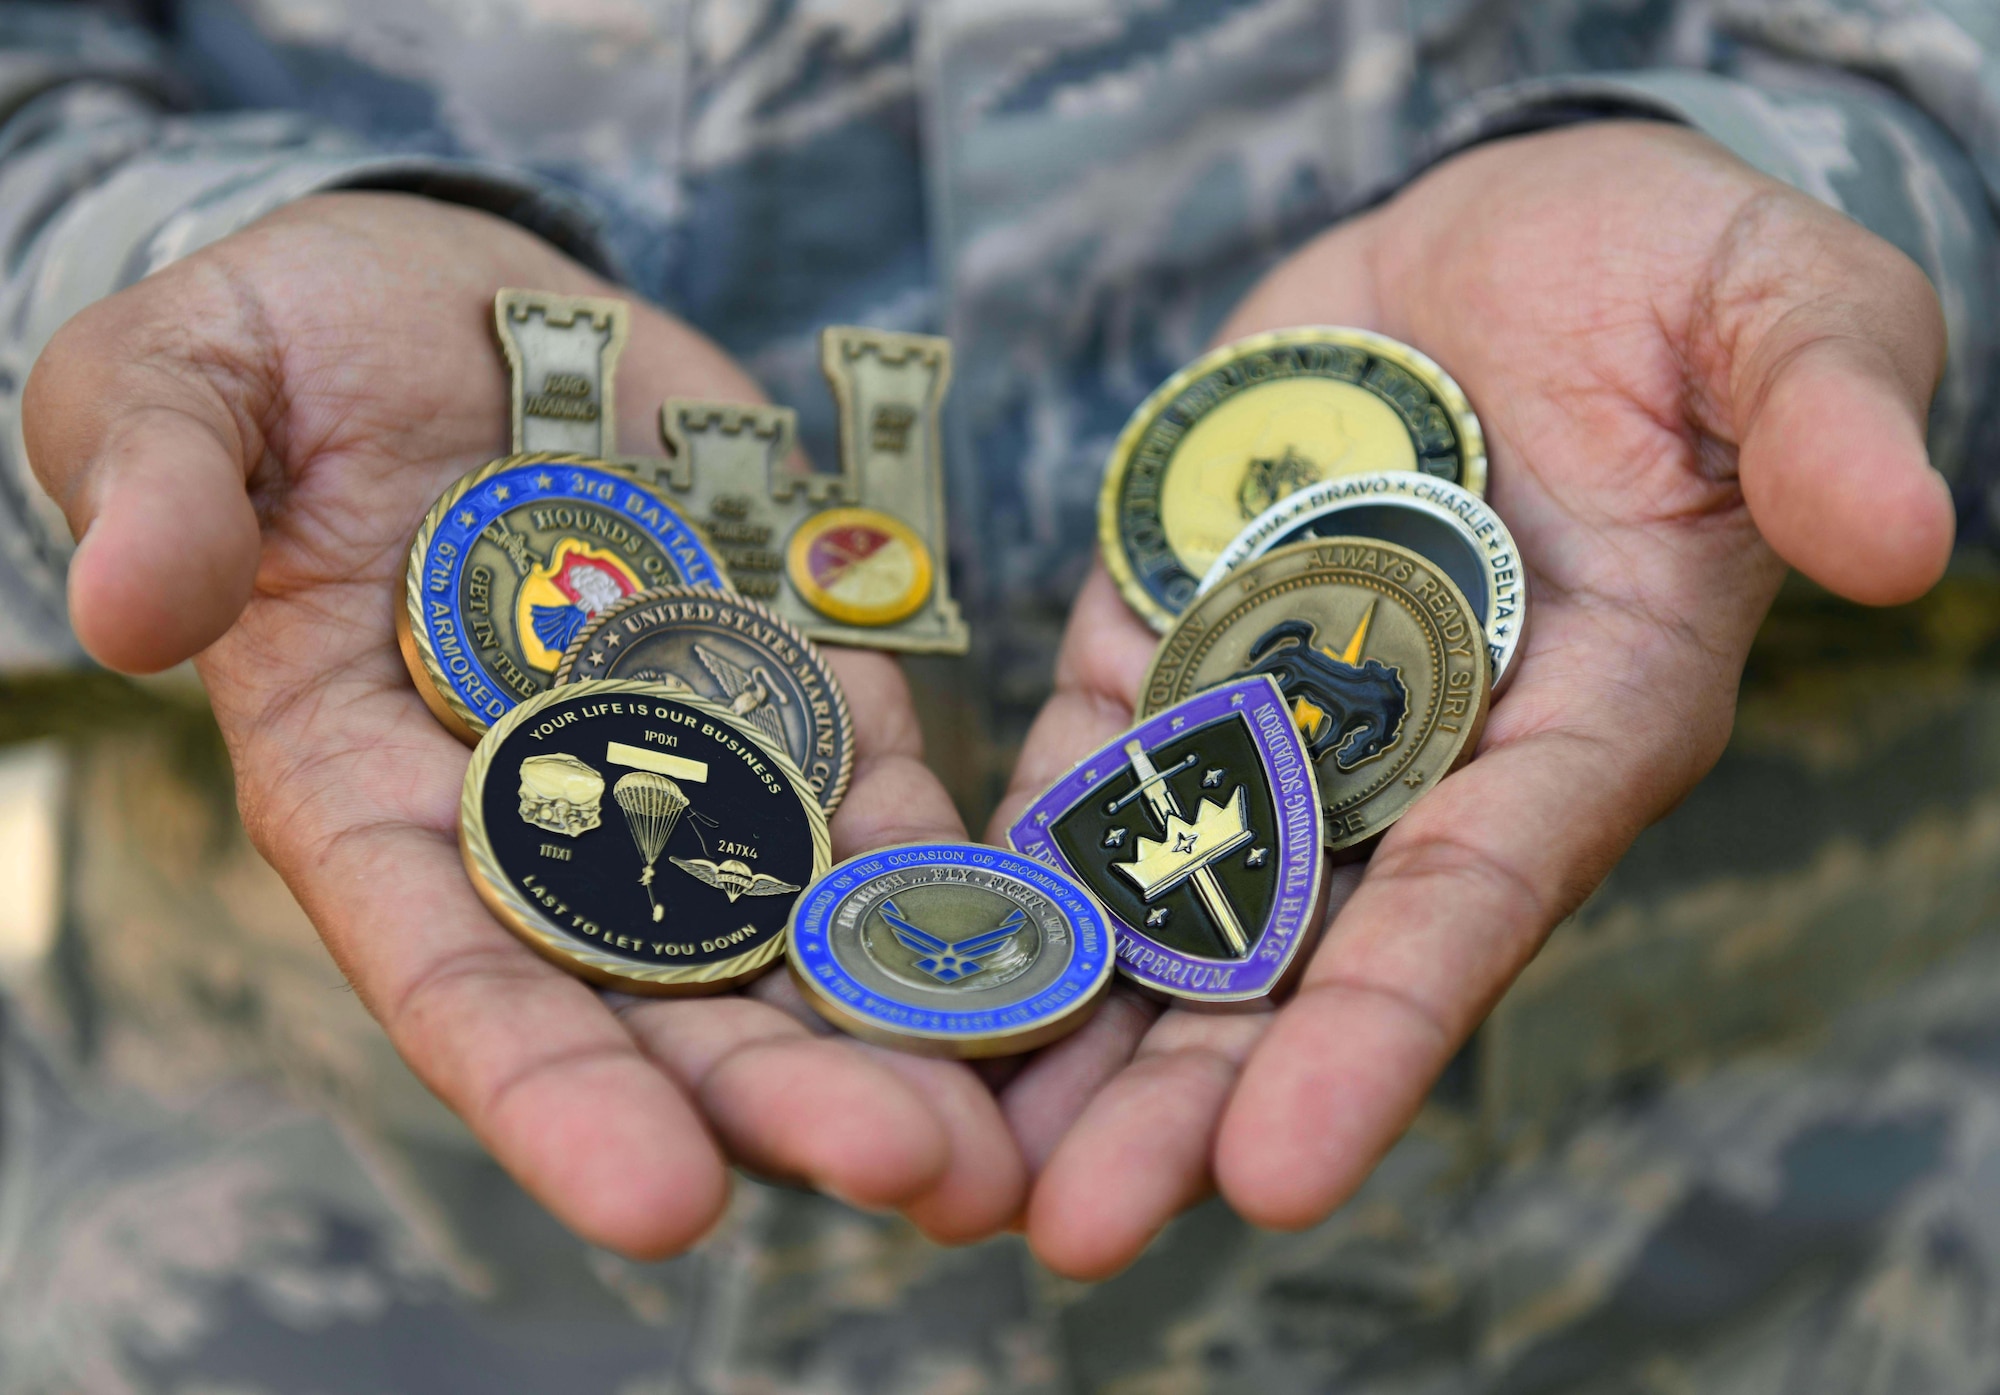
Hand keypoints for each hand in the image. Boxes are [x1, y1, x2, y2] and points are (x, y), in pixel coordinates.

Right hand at [23, 193, 1025, 1254]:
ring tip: (1020, 1128)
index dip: (555, 1097)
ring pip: (799, 934)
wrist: (450, 298)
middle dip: (788, 1098)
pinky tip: (1058, 952)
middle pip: (670, 1002)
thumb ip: (160, 487)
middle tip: (925, 1178)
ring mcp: (687, 766)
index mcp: (372, 797)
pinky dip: (961, 881)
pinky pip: (888, 805)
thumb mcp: (184, 382)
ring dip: (910, 1031)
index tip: (663, 1203)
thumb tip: (124, 608)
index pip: (460, 980)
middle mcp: (543, 826)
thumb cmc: (280, 348)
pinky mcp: (798, 692)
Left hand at [989, 122, 1953, 1276]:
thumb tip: (1903, 532)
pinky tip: (905, 945)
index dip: (1378, 1038)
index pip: (1475, 903)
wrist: (1504, 236)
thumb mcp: (1778, 307)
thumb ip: (1823, 413)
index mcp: (1580, 721)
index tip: (1275, 1174)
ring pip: (1163, 892)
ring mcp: (1275, 705)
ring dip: (1065, 1020)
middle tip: (1061, 1229)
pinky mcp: (1165, 636)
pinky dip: (1007, 853)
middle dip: (1184, 1096)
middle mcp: (1420, 758)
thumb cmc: (1672, 273)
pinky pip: (1079, 765)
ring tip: (948, 1148)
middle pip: (1295, 956)